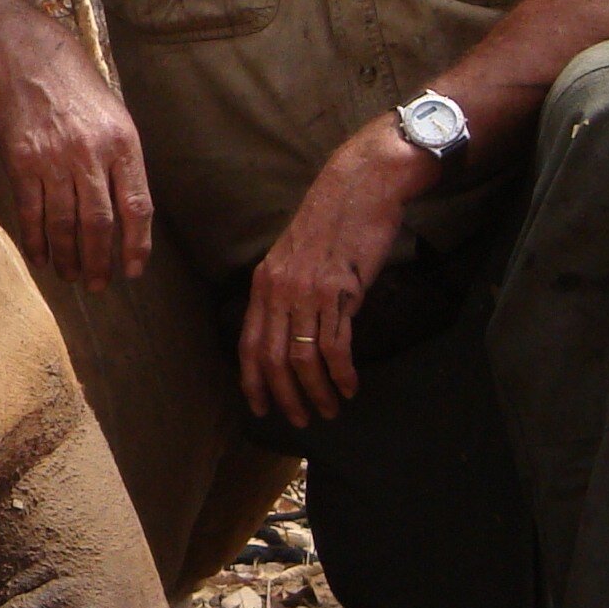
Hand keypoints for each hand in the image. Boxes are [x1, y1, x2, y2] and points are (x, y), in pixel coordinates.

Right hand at [0, 6, 154, 288]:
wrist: (29, 59)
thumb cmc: (78, 88)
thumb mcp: (116, 117)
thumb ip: (122, 162)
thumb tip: (126, 213)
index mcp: (123, 144)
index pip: (137, 207)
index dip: (137, 245)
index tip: (133, 270)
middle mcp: (90, 155)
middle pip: (99, 224)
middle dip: (99, 261)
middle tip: (97, 284)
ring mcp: (53, 160)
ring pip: (65, 224)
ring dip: (68, 257)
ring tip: (70, 276)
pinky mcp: (21, 162)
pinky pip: (31, 212)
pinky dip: (36, 240)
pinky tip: (41, 257)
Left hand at [241, 122, 439, 427]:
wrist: (360, 186)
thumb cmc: (334, 221)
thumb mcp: (298, 256)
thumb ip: (289, 290)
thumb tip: (292, 327)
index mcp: (264, 283)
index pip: (248, 343)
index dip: (252, 380)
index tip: (261, 406)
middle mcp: (279, 290)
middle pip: (272, 358)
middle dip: (285, 396)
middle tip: (301, 420)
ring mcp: (308, 291)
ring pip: (302, 358)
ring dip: (316, 391)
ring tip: (330, 410)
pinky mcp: (340, 291)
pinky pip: (335, 345)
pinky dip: (341, 373)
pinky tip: (349, 387)